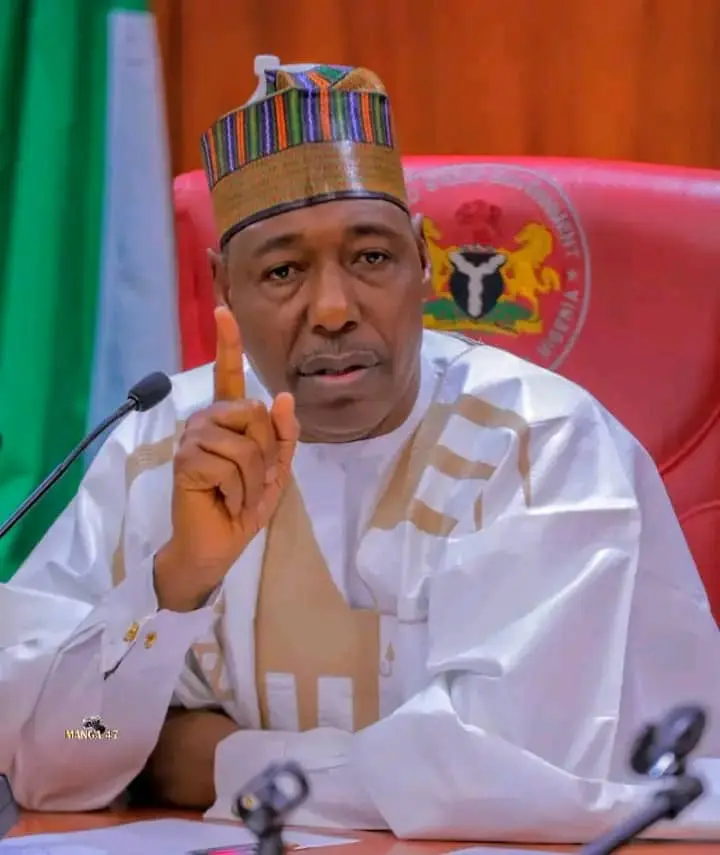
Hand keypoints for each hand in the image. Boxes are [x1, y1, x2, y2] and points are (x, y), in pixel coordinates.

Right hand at [154, 306, 298, 611]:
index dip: (228, 343)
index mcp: (227, 418)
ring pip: (247, 442)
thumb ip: (283, 435)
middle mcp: (207, 419)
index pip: (227, 375)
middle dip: (267, 454)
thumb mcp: (275, 469)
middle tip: (251, 482)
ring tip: (237, 495)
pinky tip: (224, 501)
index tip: (224, 311)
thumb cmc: (243, 504)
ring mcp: (193, 437)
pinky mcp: (187, 460)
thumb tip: (284, 397)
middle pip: (255, 412)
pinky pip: (233, 465)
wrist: (218, 543)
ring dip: (254, 479)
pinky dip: (240, 491)